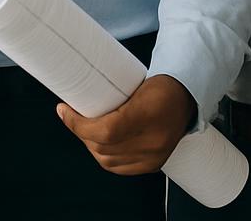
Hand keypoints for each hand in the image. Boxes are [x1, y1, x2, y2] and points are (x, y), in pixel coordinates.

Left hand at [56, 74, 196, 174]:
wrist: (186, 98)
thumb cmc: (161, 85)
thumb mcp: (135, 81)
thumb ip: (110, 92)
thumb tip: (79, 94)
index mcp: (147, 115)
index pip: (105, 131)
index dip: (78, 124)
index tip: (63, 110)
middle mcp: (152, 141)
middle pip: (104, 148)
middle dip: (80, 132)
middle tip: (69, 115)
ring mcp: (154, 156)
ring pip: (109, 161)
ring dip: (90, 145)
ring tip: (82, 128)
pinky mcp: (154, 164)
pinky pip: (120, 168)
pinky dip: (104, 157)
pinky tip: (96, 144)